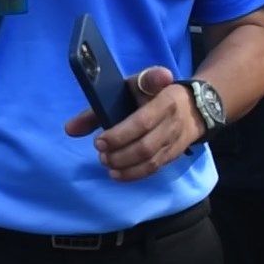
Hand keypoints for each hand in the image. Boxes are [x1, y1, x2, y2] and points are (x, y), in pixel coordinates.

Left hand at [63, 66, 203, 181]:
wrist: (193, 106)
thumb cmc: (151, 95)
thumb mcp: (129, 89)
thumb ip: (99, 108)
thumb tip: (69, 130)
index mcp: (162, 98)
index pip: (142, 120)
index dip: (120, 134)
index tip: (99, 140)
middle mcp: (172, 120)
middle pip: (144, 144)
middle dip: (118, 152)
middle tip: (99, 152)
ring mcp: (176, 138)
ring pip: (150, 159)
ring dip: (125, 165)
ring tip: (107, 163)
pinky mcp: (175, 153)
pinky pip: (156, 167)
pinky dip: (135, 174)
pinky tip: (118, 174)